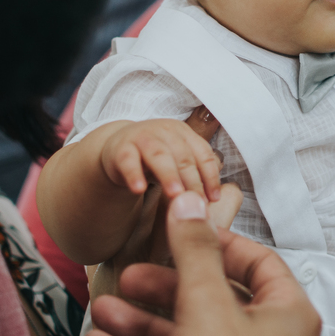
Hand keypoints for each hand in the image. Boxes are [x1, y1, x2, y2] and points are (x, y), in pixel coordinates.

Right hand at [84, 192, 319, 335]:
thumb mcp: (208, 307)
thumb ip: (194, 252)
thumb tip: (189, 201)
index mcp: (286, 314)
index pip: (256, 262)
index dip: (216, 242)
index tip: (177, 232)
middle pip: (212, 302)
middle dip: (163, 288)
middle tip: (126, 276)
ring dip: (140, 325)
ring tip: (100, 310)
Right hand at [100, 117, 222, 202]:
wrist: (119, 148)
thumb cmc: (156, 158)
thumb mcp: (178, 161)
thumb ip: (195, 173)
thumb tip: (215, 197)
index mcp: (185, 133)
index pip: (203, 154)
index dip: (211, 177)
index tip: (214, 199)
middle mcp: (166, 131)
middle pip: (184, 156)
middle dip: (192, 181)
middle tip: (197, 203)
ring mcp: (143, 137)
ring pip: (159, 156)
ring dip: (169, 176)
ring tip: (175, 196)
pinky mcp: (121, 148)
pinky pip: (128, 161)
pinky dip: (134, 175)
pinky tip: (139, 190)